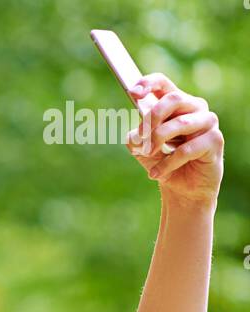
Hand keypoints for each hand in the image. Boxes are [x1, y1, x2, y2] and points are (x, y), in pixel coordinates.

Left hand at [125, 73, 223, 208]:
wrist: (185, 191)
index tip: (132, 93)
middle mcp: (195, 108)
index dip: (149, 84)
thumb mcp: (146, 152)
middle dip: (152, 118)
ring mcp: (208, 123)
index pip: (164, 84)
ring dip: (158, 140)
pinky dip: (167, 163)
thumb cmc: (167, 165)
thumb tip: (133, 135)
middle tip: (141, 137)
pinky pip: (187, 149)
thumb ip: (138, 140)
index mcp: (177, 104)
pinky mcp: (214, 141)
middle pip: (173, 100)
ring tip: (147, 155)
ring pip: (180, 123)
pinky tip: (156, 174)